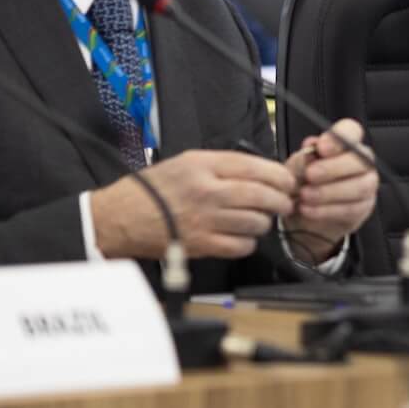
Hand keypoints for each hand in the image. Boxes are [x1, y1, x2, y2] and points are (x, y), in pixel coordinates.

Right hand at [89, 151, 296, 260]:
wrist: (120, 217)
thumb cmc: (153, 189)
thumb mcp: (188, 161)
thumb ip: (224, 165)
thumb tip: (263, 172)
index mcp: (204, 166)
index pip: (257, 168)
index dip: (281, 177)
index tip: (288, 182)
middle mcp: (207, 191)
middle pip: (263, 196)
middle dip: (281, 201)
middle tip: (284, 203)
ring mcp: (205, 220)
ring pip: (256, 222)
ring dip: (264, 222)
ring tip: (259, 219)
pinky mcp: (201, 245)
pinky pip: (241, 246)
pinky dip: (248, 243)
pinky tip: (242, 236)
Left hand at [283, 118, 379, 262]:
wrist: (301, 212)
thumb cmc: (302, 182)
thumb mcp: (296, 167)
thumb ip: (305, 157)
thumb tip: (312, 145)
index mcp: (346, 144)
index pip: (352, 131)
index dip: (339, 138)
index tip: (321, 147)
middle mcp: (362, 162)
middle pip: (360, 160)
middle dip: (333, 168)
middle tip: (310, 174)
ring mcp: (366, 185)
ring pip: (359, 187)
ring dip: (329, 192)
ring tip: (304, 195)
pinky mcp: (363, 208)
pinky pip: (351, 209)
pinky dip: (327, 210)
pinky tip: (308, 209)